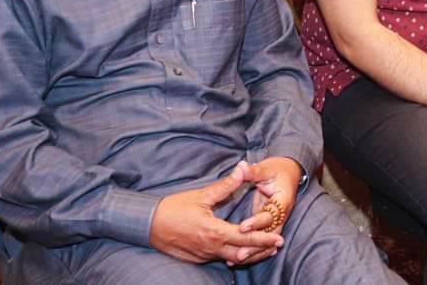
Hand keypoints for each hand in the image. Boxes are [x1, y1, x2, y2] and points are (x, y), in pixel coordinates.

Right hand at [150, 164, 283, 265]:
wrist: (148, 225)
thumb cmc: (174, 208)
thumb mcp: (201, 196)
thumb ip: (225, 186)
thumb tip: (242, 169)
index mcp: (213, 231)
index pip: (245, 238)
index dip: (263, 238)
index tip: (278, 238)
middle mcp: (210, 247)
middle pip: (242, 253)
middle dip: (261, 249)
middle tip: (278, 245)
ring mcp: (203, 255)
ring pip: (232, 258)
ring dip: (249, 255)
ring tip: (265, 250)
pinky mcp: (197, 258)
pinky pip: (220, 259)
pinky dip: (234, 256)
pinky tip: (241, 251)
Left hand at [235, 157, 303, 266]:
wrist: (289, 172)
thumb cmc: (277, 169)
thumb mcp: (266, 168)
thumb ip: (253, 171)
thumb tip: (241, 167)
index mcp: (283, 199)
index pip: (271, 214)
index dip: (257, 221)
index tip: (243, 227)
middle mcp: (283, 213)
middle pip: (271, 233)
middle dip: (256, 245)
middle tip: (240, 254)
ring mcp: (277, 219)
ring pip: (268, 239)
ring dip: (255, 250)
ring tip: (238, 259)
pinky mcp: (270, 223)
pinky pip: (263, 238)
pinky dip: (255, 248)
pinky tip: (241, 258)